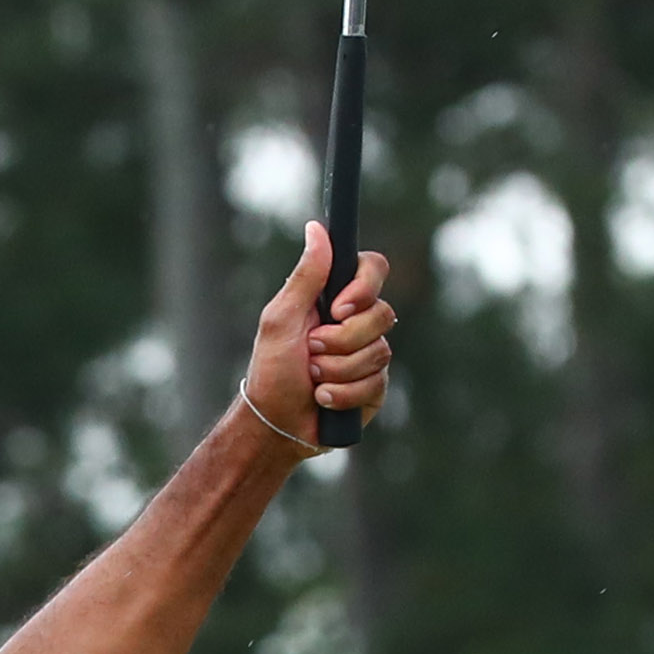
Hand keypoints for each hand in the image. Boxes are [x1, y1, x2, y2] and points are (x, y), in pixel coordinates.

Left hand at [239, 223, 395, 442]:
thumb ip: (304, 276)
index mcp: (335, 298)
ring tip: (313, 379)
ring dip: (336, 370)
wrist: (275, 424)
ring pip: (378, 351)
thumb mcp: (281, 319)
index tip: (338, 308)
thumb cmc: (271, 371)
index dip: (363, 287)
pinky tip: (323, 399)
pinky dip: (343, 394)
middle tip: (310, 352)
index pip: (373, 268)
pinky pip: (375, 382)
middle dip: (341, 340)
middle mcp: (358, 322)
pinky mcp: (375, 385)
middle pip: (381, 313)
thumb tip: (317, 228)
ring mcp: (369, 353)